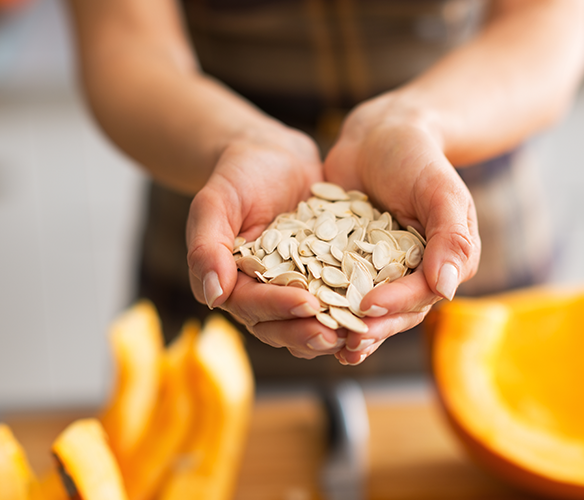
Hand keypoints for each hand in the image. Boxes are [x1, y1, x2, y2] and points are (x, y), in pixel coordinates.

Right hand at [186, 125, 345, 358]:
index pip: (252, 306)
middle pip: (281, 325)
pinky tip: (376, 309)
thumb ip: (207, 247)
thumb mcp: (215, 203)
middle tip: (336, 336)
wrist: (275, 156)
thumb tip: (212, 297)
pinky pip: (337, 300)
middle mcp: (262, 293)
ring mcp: (295, 288)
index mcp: (232, 283)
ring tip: (358, 334)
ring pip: (310, 322)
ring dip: (333, 331)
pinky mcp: (324, 278)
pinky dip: (353, 309)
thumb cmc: (238, 175)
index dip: (278, 308)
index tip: (306, 304)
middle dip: (307, 333)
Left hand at [324, 93, 481, 364]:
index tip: (369, 306)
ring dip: (345, 328)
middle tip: (346, 344)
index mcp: (441, 264)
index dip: (396, 305)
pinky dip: (321, 304)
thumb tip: (448, 289)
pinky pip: (335, 288)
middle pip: (392, 312)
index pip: (420, 295)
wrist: (377, 136)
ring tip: (323, 343)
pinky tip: (300, 315)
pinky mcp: (344, 263)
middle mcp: (411, 274)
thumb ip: (451, 237)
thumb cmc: (416, 157)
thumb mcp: (440, 190)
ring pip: (363, 309)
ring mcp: (376, 272)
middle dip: (370, 328)